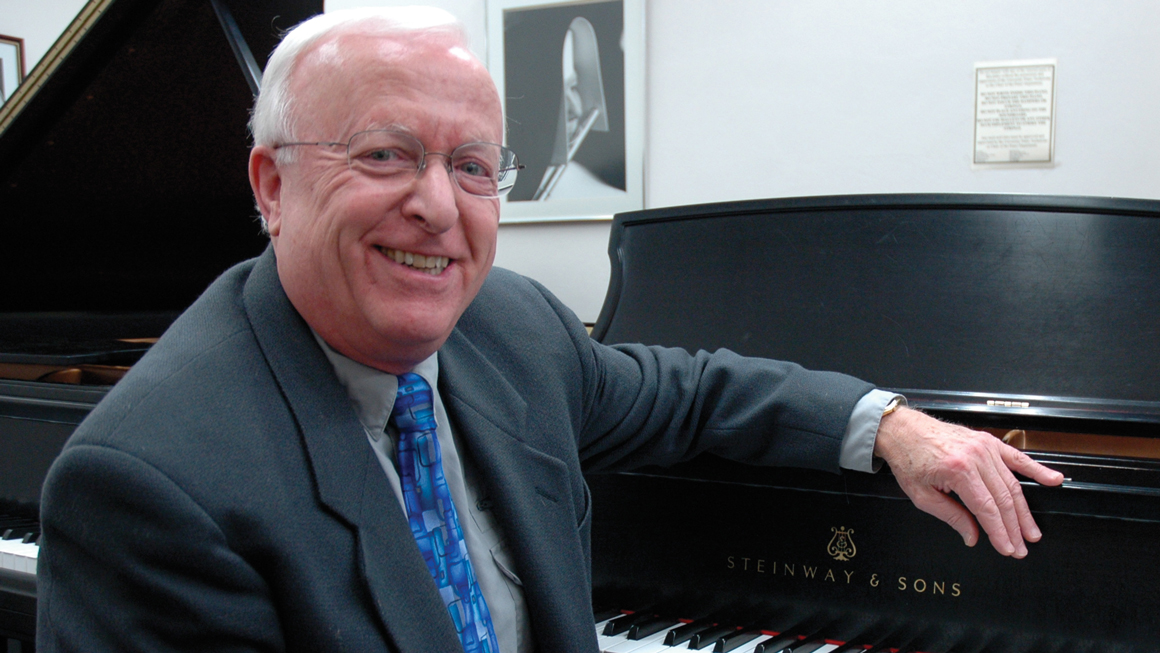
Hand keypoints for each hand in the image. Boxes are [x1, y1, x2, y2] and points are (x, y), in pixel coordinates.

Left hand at [873, 407, 1064, 556]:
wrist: (903, 430)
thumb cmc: (908, 459)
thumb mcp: (921, 495)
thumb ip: (951, 516)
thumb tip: (973, 536)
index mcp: (958, 471)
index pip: (987, 509)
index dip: (999, 533)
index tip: (1007, 549)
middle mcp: (975, 457)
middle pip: (1004, 499)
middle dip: (1014, 528)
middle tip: (1021, 547)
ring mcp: (984, 447)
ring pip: (1012, 484)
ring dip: (1024, 511)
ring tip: (1031, 531)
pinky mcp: (988, 441)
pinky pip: (1017, 457)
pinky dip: (1036, 469)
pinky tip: (1053, 480)